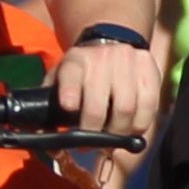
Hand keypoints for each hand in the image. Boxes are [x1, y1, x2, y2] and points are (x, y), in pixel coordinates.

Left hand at [52, 30, 160, 150]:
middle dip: (93, 132)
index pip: (71, 74)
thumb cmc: (82, 72)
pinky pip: (149, 106)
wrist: (113, 43)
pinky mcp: (150, 70)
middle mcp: (102, 58)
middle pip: (99, 105)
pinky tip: (131, 130)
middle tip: (89, 145)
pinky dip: (140, 125)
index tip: (69, 107)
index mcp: (76, 61)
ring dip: (118, 133)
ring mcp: (129, 62)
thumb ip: (48, 103)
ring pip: (126, 109)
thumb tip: (38, 137)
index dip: (70, 91)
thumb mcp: (60, 78)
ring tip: (111, 141)